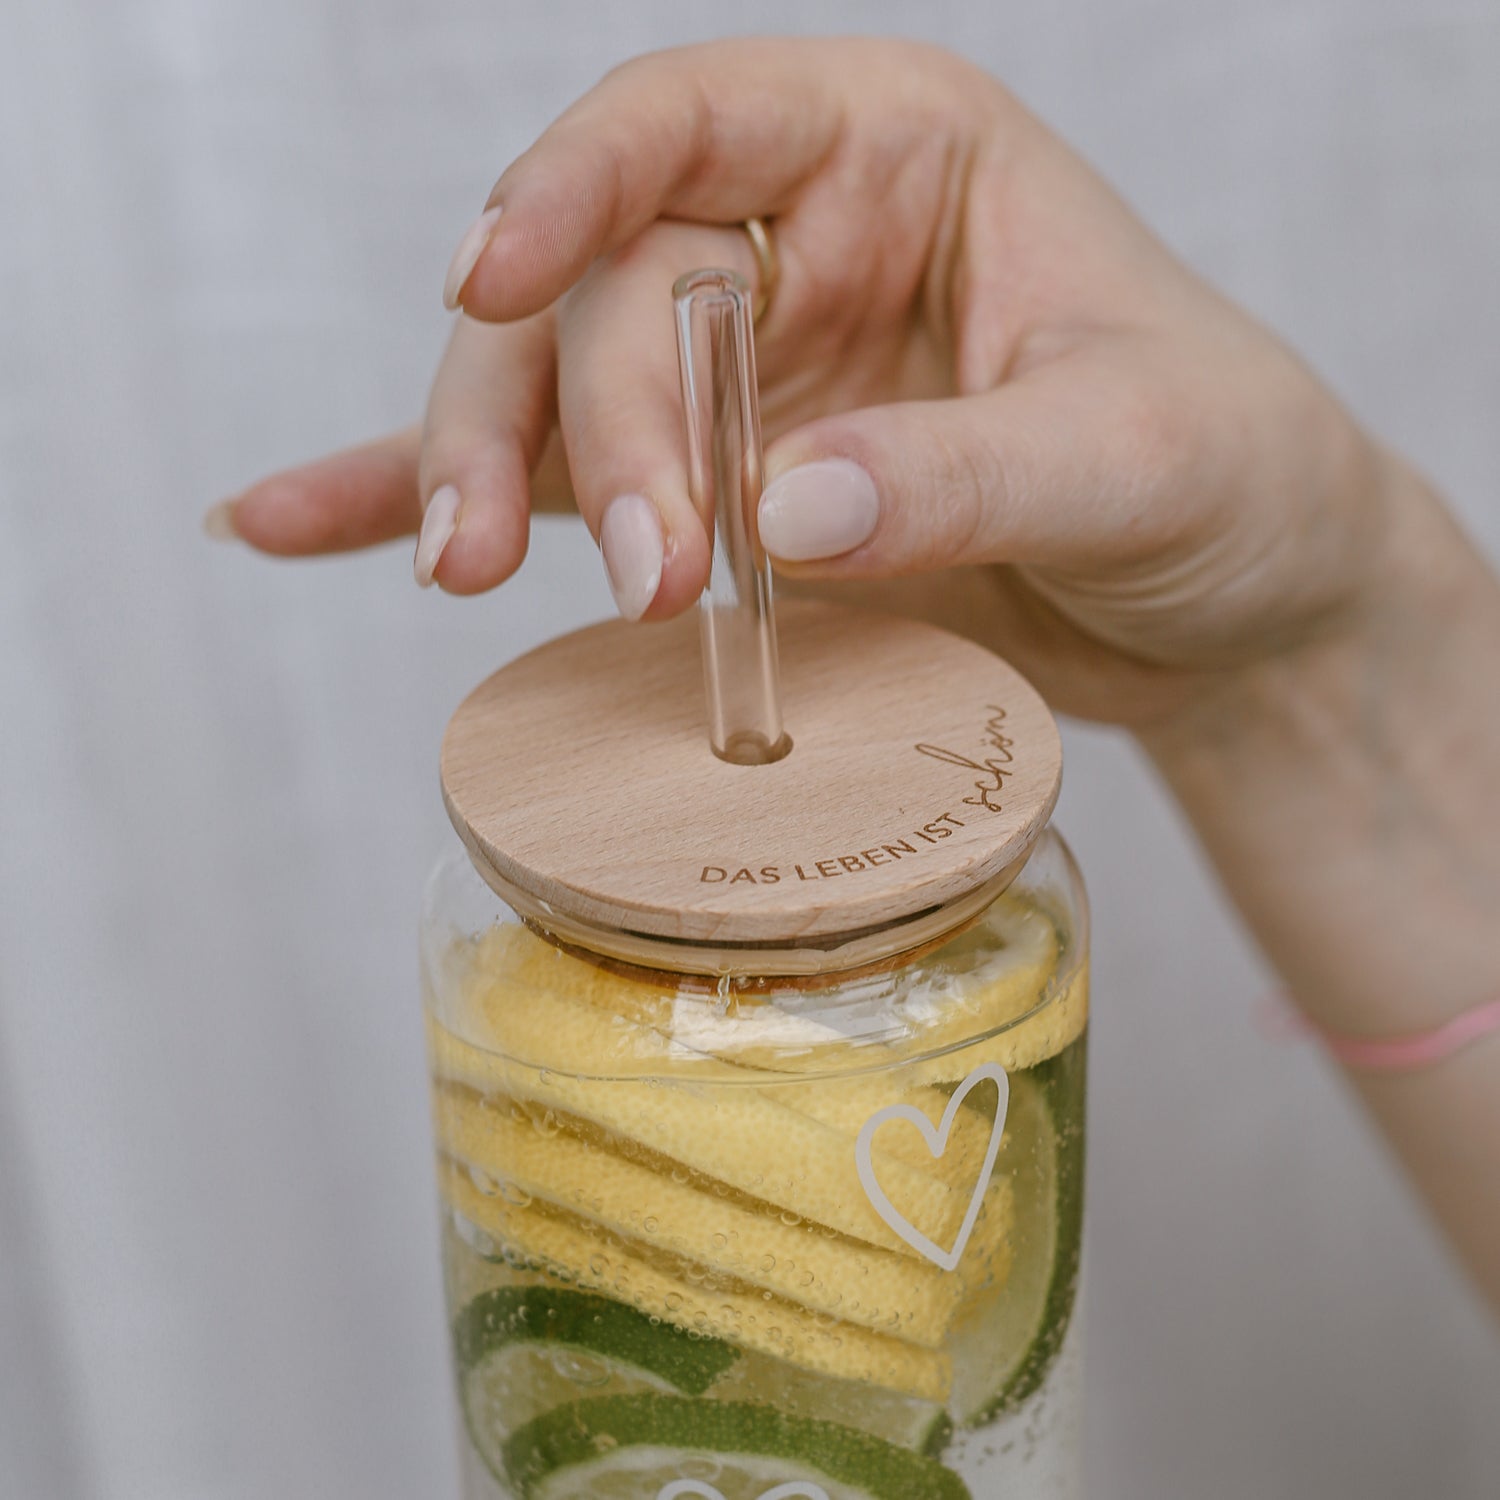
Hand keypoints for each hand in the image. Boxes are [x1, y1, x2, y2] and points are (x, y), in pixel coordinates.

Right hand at [218, 37, 1397, 727]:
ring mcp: (736, 380)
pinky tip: (301, 522)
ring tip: (454, 573)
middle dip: (589, 425)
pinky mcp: (708, 497)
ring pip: (549, 392)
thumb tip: (781, 508)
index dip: (577, 183)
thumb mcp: (1138, 456)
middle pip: (606, 292)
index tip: (499, 276)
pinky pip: (549, 488)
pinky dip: (420, 498)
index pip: (692, 126)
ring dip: (473, 471)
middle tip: (641, 577)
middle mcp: (788, 253)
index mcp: (895, 158)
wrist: (1228, 602)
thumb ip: (967, 470)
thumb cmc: (1223, 479)